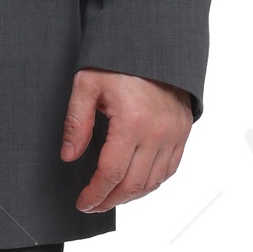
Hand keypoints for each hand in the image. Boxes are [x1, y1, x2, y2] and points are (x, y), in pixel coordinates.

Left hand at [60, 69, 193, 212]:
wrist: (154, 45)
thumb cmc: (117, 62)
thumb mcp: (87, 85)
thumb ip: (77, 122)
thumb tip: (69, 157)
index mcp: (132, 122)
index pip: (111, 173)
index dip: (95, 194)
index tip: (82, 203)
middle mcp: (157, 132)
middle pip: (133, 184)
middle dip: (110, 200)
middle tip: (93, 206)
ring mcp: (174, 133)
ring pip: (153, 181)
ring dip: (131, 196)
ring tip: (111, 198)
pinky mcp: (183, 131)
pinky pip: (170, 169)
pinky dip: (152, 183)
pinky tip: (135, 184)